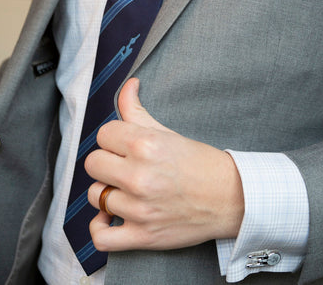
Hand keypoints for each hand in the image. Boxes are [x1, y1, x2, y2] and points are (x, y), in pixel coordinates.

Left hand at [86, 78, 243, 251]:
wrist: (229, 196)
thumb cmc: (199, 163)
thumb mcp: (167, 132)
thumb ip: (137, 109)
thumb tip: (128, 85)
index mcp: (146, 144)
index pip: (102, 134)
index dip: (113, 139)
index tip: (124, 145)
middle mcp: (140, 176)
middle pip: (93, 163)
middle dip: (107, 162)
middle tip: (124, 165)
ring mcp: (140, 208)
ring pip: (95, 196)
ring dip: (107, 191)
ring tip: (125, 189)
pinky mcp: (143, 235)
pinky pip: (101, 238)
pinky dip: (99, 227)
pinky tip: (109, 216)